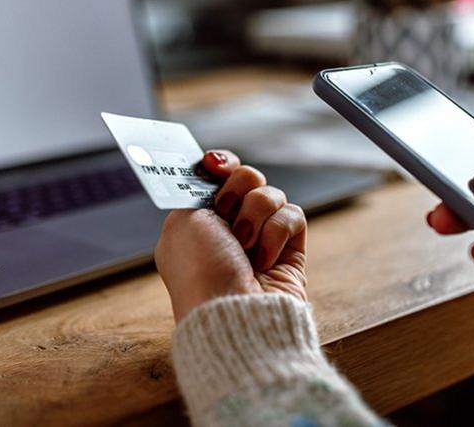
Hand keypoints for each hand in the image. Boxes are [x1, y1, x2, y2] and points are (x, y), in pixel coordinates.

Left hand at [154, 150, 307, 321]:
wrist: (230, 311)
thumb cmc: (199, 272)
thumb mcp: (180, 222)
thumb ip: (196, 191)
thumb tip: (212, 173)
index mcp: (199, 220)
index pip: (218, 174)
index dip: (220, 163)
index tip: (213, 164)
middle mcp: (230, 227)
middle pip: (247, 177)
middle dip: (237, 191)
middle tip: (227, 215)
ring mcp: (261, 238)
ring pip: (272, 194)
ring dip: (255, 215)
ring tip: (245, 246)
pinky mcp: (290, 250)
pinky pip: (293, 215)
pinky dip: (276, 234)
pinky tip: (263, 259)